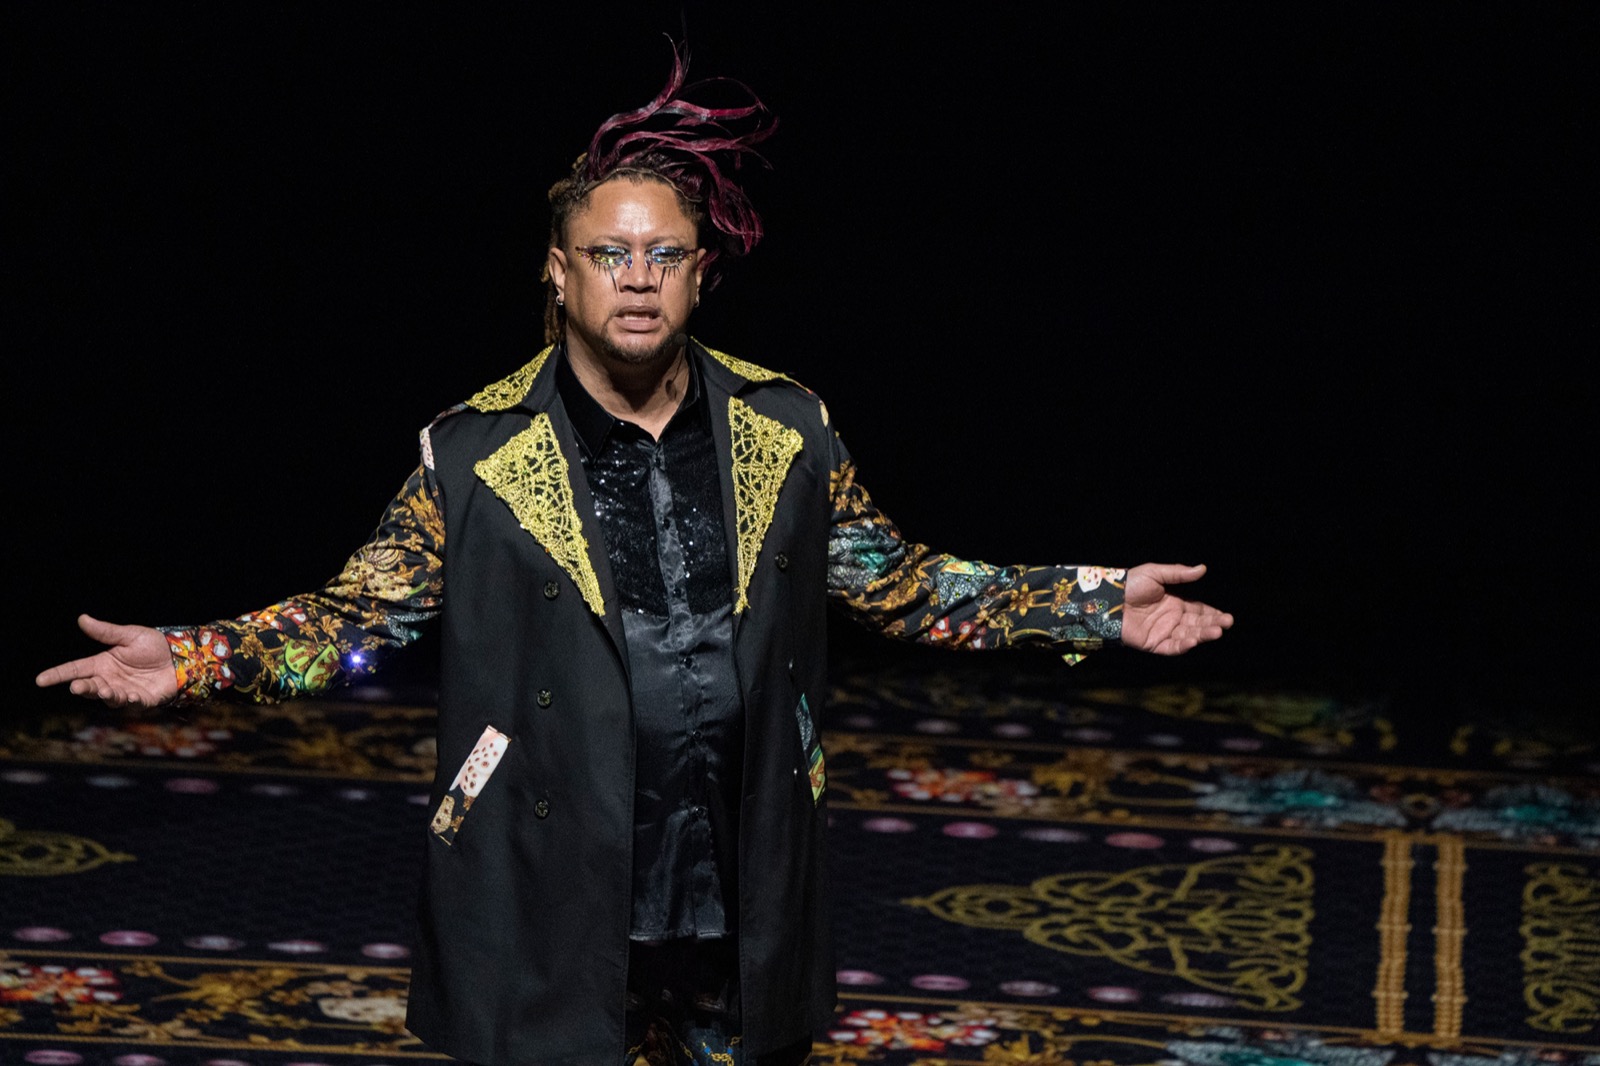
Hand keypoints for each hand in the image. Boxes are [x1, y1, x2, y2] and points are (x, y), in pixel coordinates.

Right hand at [35, 614, 179, 707]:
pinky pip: (131, 703)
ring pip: (107, 697)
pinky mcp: (141, 700)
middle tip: (78, 687)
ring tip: (105, 690)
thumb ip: (106, 632)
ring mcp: (124, 691)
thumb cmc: (154, 646)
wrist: (181, 656)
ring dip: (105, 694)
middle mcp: (109, 679)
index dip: (58, 675)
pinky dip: (129, 700)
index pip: (75, 669)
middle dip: (82, 688)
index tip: (40, 680)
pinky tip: (130, 695)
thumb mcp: (129, 636)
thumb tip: (82, 618)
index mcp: (102, 664)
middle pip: (88, 686)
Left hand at [1121, 563, 1232, 654]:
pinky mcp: (1153, 644)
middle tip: (1227, 623)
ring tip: (1216, 632)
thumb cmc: (1129, 584)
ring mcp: (1163, 632)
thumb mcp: (1155, 573)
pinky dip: (1183, 646)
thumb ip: (1179, 574)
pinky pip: (1171, 647)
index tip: (1227, 617)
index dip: (1213, 614)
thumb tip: (1203, 568)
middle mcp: (1172, 619)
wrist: (1107, 599)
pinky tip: (1193, 640)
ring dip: (1202, 635)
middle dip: (1213, 624)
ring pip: (1188, 636)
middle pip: (1197, 624)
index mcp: (1175, 603)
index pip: (1199, 611)